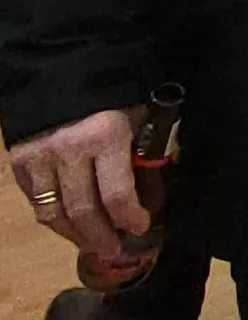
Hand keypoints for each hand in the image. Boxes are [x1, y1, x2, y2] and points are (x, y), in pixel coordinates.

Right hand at [10, 108, 147, 262]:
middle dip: (101, 237)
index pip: (117, 194)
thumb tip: (155, 190)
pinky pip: (35, 201)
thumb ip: (144, 151)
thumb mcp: (138, 116)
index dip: (129, 218)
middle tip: (115, 250)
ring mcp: (40, 158)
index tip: (140, 227)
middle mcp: (69, 151)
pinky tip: (68, 226)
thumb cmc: (112, 93)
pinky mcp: (19, 161)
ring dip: (74, 236)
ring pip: (53, 213)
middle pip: (83, 210)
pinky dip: (52, 219)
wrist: (62, 69)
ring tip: (92, 246)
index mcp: (105, 137)